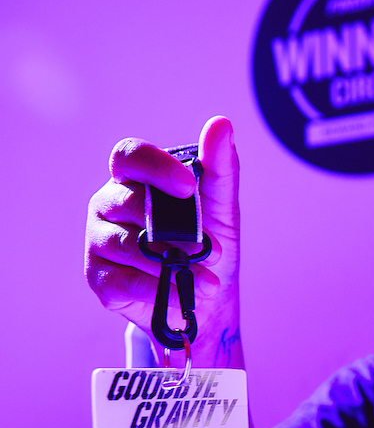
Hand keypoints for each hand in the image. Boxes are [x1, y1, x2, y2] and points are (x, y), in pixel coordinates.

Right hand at [85, 116, 240, 365]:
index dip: (156, 166)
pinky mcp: (99, 277)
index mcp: (135, 179)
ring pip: (128, 244)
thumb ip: (219, 169)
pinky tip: (180, 298)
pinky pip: (123, 280)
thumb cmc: (207, 248)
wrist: (202, 303)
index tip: (189, 186)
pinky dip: (157, 290)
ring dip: (173, 266)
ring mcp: (99, 240)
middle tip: (212, 251)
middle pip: (128, 201)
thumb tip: (220, 124)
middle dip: (175, 229)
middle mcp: (109, 204)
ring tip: (208, 283)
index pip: (130, 155)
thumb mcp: (221, 209)